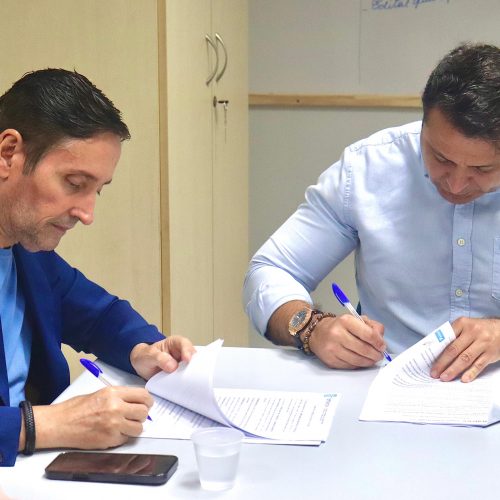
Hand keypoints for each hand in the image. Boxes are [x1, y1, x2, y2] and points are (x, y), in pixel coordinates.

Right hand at [31, 386, 153, 449]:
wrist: (59, 424)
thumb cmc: (76, 408)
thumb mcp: (100, 393)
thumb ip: (119, 396)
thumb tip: (136, 401)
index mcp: (113, 393)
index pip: (143, 395)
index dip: (147, 400)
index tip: (146, 404)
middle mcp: (116, 407)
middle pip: (144, 412)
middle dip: (142, 414)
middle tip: (136, 416)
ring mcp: (113, 424)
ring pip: (138, 428)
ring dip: (134, 427)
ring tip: (124, 425)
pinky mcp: (109, 439)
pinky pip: (126, 439)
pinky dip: (122, 437)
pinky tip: (113, 433)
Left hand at [130, 335, 195, 379]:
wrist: (141, 365)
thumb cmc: (145, 356)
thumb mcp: (149, 355)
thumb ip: (159, 358)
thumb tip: (173, 366)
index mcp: (175, 343)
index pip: (184, 343)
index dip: (187, 350)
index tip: (187, 359)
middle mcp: (182, 353)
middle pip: (193, 357)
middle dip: (194, 365)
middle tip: (193, 374)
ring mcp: (182, 365)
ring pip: (192, 368)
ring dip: (192, 375)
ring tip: (192, 382)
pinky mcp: (181, 375)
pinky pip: (187, 378)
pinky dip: (188, 382)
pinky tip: (188, 387)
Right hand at [308, 314, 385, 368]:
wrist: (317, 333)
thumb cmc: (340, 326)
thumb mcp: (356, 320)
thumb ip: (372, 326)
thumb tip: (381, 341)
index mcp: (346, 321)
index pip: (368, 334)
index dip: (379, 342)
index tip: (382, 346)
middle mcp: (337, 334)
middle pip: (364, 349)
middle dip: (375, 354)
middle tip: (379, 355)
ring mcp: (333, 348)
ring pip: (358, 360)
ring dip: (369, 361)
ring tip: (372, 359)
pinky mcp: (330, 360)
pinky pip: (350, 366)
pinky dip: (358, 365)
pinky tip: (360, 361)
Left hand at [431, 317, 499, 381]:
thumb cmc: (479, 329)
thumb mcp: (466, 326)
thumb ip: (453, 335)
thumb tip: (436, 351)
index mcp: (462, 323)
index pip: (446, 338)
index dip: (436, 350)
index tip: (428, 360)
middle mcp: (473, 332)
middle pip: (454, 350)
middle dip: (442, 363)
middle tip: (434, 373)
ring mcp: (483, 343)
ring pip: (465, 358)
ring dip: (453, 370)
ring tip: (445, 377)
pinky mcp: (491, 353)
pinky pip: (479, 365)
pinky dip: (471, 373)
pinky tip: (463, 379)